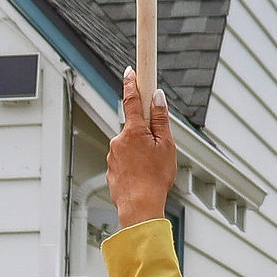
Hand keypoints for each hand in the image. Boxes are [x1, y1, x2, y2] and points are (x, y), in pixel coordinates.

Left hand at [107, 67, 176, 232]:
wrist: (139, 206)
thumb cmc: (155, 178)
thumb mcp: (166, 146)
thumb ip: (161, 120)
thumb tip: (157, 98)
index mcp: (133, 130)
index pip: (132, 99)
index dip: (131, 83)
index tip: (129, 70)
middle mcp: (118, 139)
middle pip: (134, 127)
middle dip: (145, 134)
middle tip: (158, 151)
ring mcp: (112, 154)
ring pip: (129, 145)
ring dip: (140, 152)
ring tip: (151, 169)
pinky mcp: (110, 168)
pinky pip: (124, 160)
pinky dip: (133, 165)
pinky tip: (141, 176)